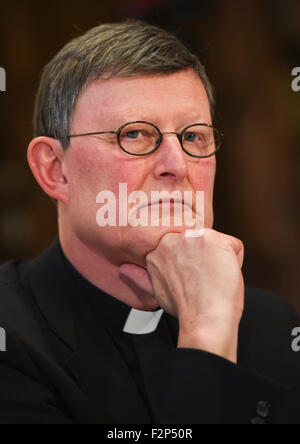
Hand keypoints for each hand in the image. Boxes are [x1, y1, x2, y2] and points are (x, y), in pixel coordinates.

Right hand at [119, 229, 244, 362]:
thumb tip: (123, 269)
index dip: (192, 262)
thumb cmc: (184, 308)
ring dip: (219, 260)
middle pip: (200, 241)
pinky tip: (223, 277)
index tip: (192, 278)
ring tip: (211, 279)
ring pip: (217, 243)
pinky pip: (235, 247)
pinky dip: (236, 262)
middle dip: (205, 258)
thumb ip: (140, 275)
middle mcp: (173, 238)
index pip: (184, 244)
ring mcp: (194, 237)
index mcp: (157, 248)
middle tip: (202, 281)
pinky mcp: (216, 240)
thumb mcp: (155, 290)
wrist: (204, 320)